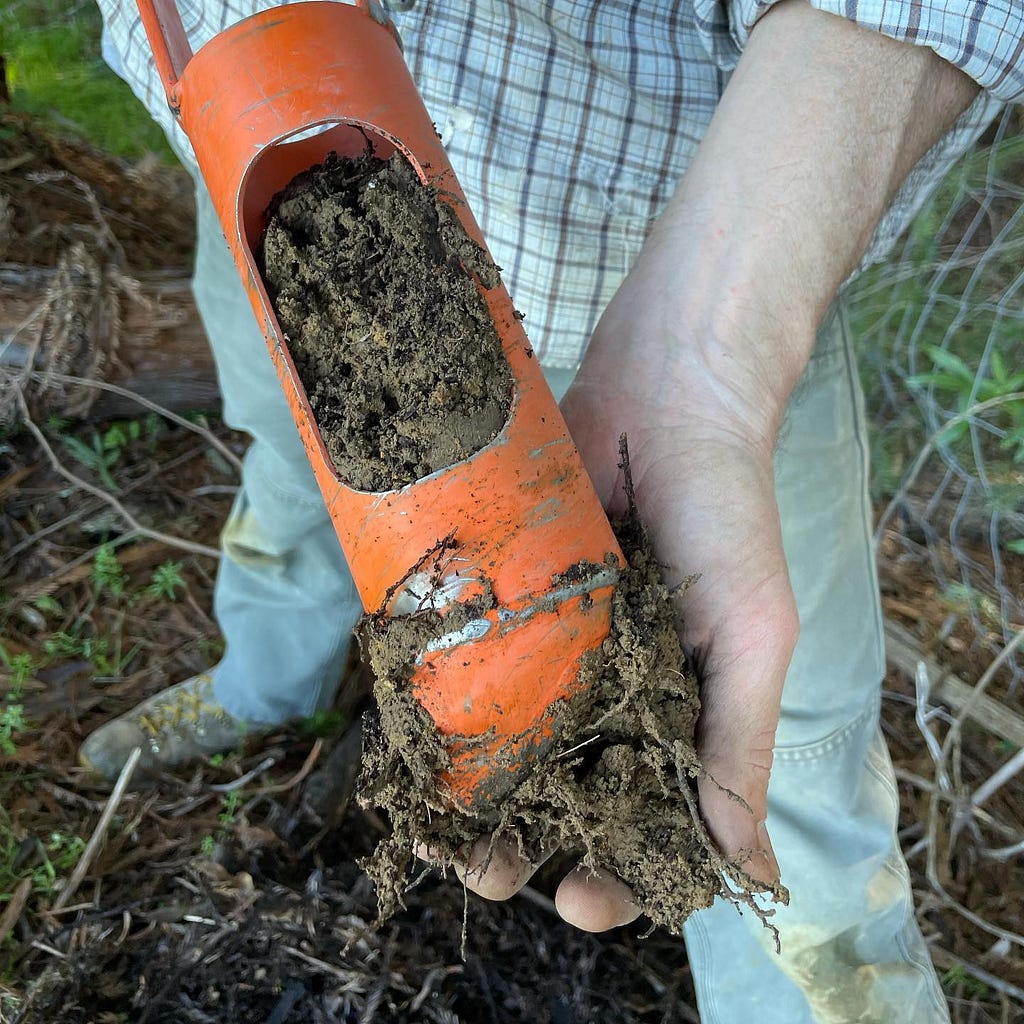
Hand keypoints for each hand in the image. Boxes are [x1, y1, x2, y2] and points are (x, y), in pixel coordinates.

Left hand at [448, 245, 796, 929]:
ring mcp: (551, 641)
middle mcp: (610, 685)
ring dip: (471, 795)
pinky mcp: (504, 594)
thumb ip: (739, 745)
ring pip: (501, 739)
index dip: (620, 872)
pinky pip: (464, 661)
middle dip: (526, 842)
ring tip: (437, 833)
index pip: (646, 818)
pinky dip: (437, 707)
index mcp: (676, 709)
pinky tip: (409, 743)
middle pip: (561, 790)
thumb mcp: (751, 635)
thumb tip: (749, 871)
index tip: (582, 902)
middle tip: (488, 874)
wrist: (664, 393)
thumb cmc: (726, 512)